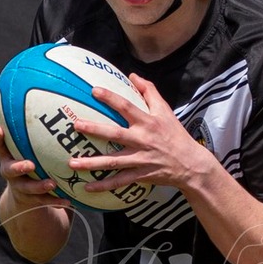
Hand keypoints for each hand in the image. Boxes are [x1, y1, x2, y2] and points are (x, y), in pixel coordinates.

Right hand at [0, 125, 66, 212]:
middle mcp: (10, 171)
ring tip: (52, 184)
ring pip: (27, 188)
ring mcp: (20, 186)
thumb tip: (57, 100)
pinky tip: (68, 200)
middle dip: (18, 167)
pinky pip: (43, 201)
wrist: (25, 194)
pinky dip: (55, 200)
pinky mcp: (31, 200)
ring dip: (39, 186)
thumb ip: (36, 130)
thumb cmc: (30, 158)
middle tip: (29, 165)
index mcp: (8, 155)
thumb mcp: (28, 146)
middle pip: (9, 169)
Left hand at [69, 75, 215, 192]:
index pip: (126, 107)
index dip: (110, 98)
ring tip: (72, 163)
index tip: (94, 91)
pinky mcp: (140, 175)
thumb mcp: (165, 111)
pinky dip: (104, 186)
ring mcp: (140, 159)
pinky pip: (119, 182)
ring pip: (113, 162)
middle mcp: (142, 140)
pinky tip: (87, 188)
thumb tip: (132, 75)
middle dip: (94, 130)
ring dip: (92, 163)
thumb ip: (149, 91)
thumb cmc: (175, 134)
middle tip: (76, 125)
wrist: (190, 164)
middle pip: (115, 134)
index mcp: (147, 122)